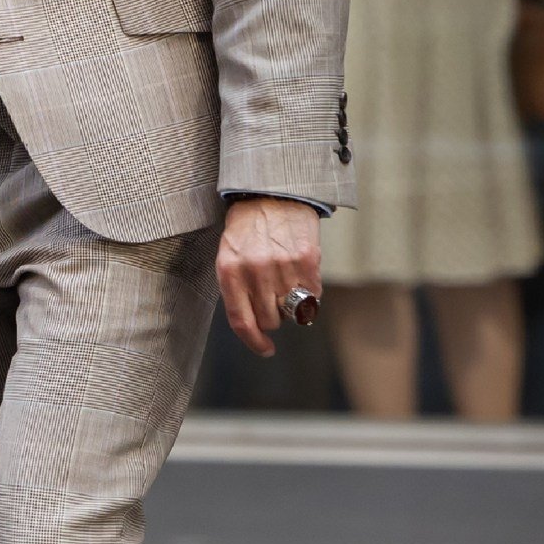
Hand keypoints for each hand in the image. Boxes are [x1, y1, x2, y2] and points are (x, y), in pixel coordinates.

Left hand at [217, 195, 322, 357]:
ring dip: (291, 303)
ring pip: (293, 312)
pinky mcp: (307, 261)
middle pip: (270, 320)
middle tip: (271, 293)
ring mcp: (282, 267)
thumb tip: (251, 325)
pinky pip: (314, 295)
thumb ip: (236, 287)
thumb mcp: (228, 254)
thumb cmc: (247, 227)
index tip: (265, 349)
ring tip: (285, 278)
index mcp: (229, 271)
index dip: (254, 342)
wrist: (271, 193)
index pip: (242, 321)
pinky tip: (300, 270)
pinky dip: (310, 289)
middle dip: (272, 314)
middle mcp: (254, 272)